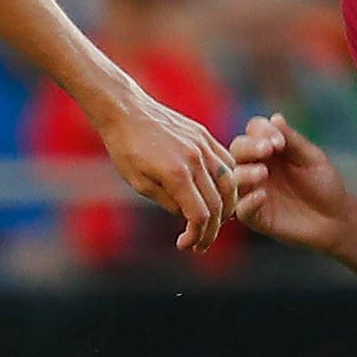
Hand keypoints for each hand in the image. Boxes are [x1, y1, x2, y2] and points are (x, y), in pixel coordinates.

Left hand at [93, 92, 234, 256]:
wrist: (127, 111)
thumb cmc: (126, 149)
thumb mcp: (139, 184)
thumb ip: (168, 202)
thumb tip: (188, 216)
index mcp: (176, 174)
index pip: (199, 215)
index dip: (197, 236)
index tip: (186, 245)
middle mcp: (195, 159)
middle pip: (218, 204)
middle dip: (211, 230)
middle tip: (201, 243)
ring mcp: (203, 146)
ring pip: (230, 184)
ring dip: (227, 208)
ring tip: (214, 223)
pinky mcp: (205, 136)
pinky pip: (227, 164)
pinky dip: (229, 183)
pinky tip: (218, 195)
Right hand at [229, 113, 348, 251]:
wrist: (335, 219)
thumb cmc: (324, 184)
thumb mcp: (312, 158)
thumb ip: (293, 140)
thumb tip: (275, 117)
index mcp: (269, 150)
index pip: (253, 131)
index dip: (261, 131)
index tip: (279, 141)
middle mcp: (256, 167)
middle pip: (237, 150)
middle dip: (248, 147)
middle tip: (267, 150)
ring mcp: (253, 191)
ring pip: (233, 178)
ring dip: (244, 173)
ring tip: (263, 173)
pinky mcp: (255, 216)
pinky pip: (241, 209)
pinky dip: (248, 201)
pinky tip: (262, 196)